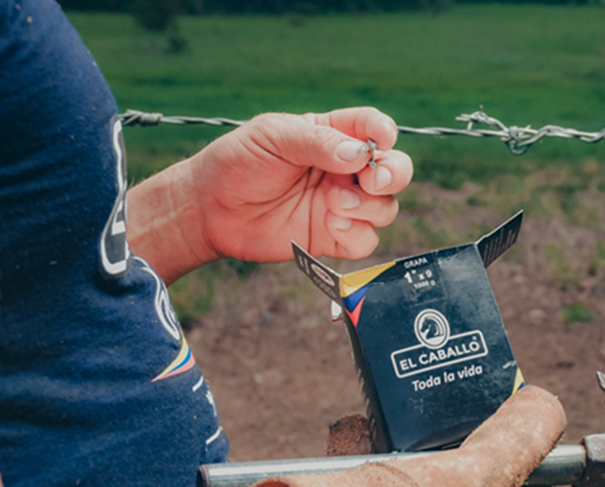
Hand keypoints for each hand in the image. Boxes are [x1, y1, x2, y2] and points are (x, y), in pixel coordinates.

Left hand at [189, 108, 412, 263]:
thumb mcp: (273, 137)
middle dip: (392, 174)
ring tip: (333, 203)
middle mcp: (343, 170)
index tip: (380, 140)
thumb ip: (318, 142)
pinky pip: (366, 240)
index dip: (385, 133)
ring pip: (386, 207)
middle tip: (371, 180)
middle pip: (394, 170)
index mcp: (331, 135)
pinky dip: (356, 234)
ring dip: (368, 206)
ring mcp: (340, 205)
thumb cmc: (237, 163)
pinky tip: (330, 225)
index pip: (374, 128)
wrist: (210, 210)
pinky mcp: (333, 237)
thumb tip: (361, 153)